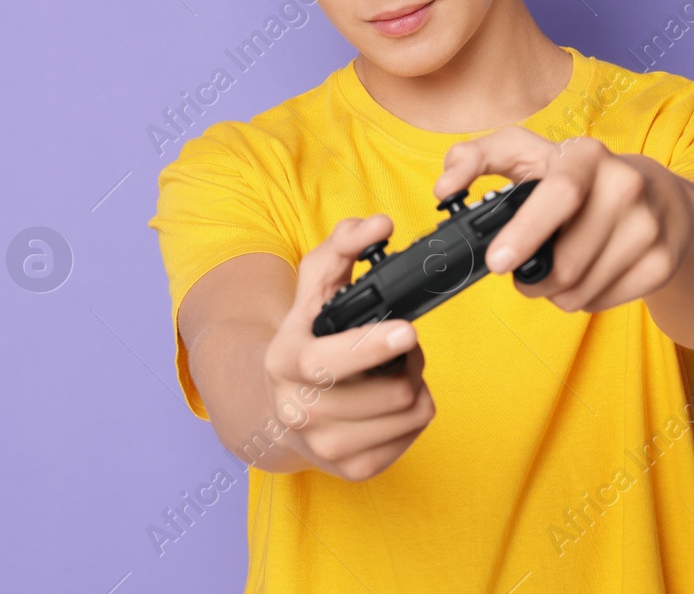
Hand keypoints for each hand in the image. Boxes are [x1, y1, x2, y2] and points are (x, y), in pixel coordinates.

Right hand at [261, 215, 436, 480]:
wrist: (278, 404)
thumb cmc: (306, 336)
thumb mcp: (314, 285)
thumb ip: (343, 244)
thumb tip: (379, 223)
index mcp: (286, 363)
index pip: (329, 362)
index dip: (371, 347)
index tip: (406, 331)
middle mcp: (300, 411)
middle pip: (391, 392)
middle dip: (409, 359)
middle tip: (401, 342)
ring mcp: (326, 447)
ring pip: (411, 412)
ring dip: (414, 382)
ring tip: (393, 369)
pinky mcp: (354, 470)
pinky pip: (415, 434)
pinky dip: (413, 412)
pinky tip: (389, 398)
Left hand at [431, 129, 693, 313]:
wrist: (663, 196)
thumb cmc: (576, 175)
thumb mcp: (526, 153)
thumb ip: (475, 158)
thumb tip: (445, 189)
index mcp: (587, 155)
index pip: (559, 194)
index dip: (525, 233)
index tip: (497, 263)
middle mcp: (626, 184)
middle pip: (567, 260)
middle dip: (532, 281)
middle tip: (520, 277)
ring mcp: (650, 225)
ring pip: (583, 288)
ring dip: (556, 293)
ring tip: (555, 273)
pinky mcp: (663, 261)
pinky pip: (605, 301)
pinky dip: (584, 299)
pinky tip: (586, 276)